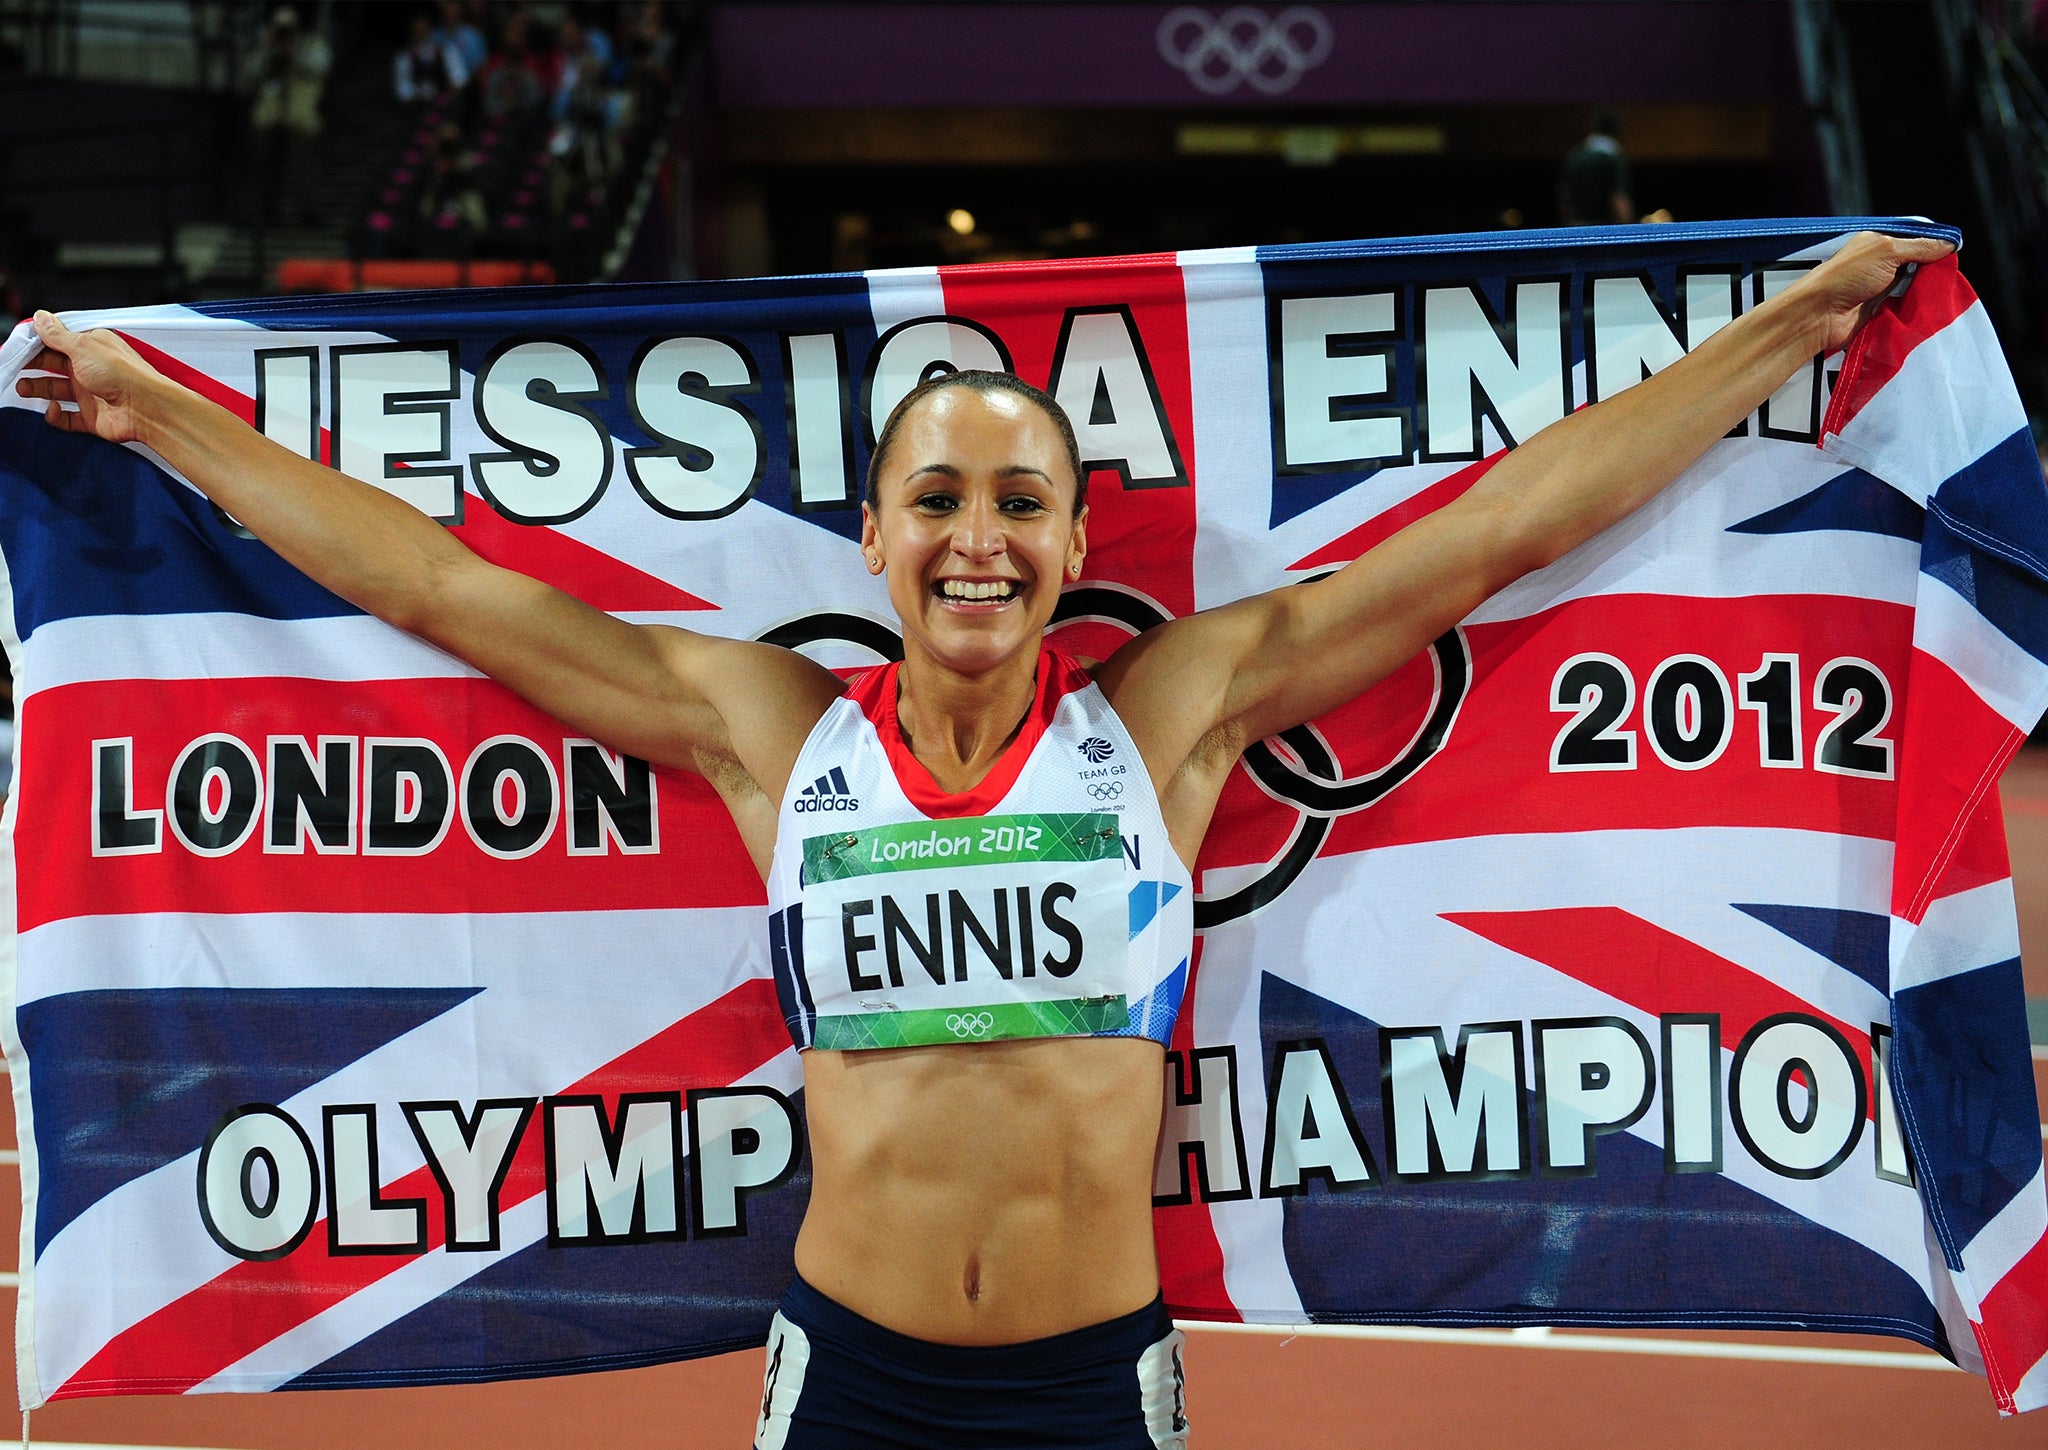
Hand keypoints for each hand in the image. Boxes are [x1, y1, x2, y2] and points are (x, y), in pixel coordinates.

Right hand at [13, 311, 161, 445]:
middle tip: (16, 368)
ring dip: (37, 389)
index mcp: (91, 348)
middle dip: (33, 366)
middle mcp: (90, 369)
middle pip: (53, 366)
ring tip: (22, 388)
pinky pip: (66, 418)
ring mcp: (91, 394)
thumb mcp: (83, 345)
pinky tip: (52, 409)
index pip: (58, 343)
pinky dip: (55, 415)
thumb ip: (58, 335)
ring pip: (56, 391)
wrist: (147, 408)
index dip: (37, 345)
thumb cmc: (120, 373)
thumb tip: (40, 317)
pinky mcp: (92, 418)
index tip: (18, 348)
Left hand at [1786, 231, 1957, 354]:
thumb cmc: (1844, 278)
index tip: (1952, 254)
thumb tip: (1948, 244)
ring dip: (1925, 294)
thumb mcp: (1887, 250)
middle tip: (1945, 277)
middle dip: (1932, 272)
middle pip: (1918, 267)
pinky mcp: (1880, 314)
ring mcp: (1880, 291)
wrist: (1819, 316)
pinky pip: (1906, 311)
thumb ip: (1919, 246)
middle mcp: (1879, 266)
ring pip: (1915, 290)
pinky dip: (1915, 311)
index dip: (1934, 247)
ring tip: (1937, 294)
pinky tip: (1926, 311)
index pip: (1915, 242)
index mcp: (1878, 245)